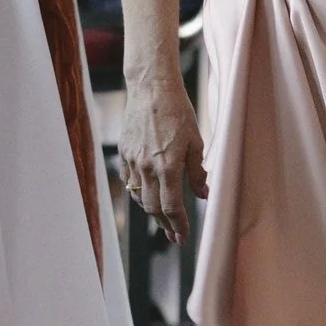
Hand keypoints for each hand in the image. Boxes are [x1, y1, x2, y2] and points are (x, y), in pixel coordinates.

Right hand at [121, 63, 207, 239]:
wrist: (151, 88)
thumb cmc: (178, 112)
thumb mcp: (196, 141)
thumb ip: (197, 172)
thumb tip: (203, 195)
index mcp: (167, 166)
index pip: (171, 206)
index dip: (178, 225)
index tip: (183, 237)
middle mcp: (146, 167)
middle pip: (153, 207)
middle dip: (165, 225)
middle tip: (175, 236)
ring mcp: (132, 161)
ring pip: (139, 197)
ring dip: (151, 212)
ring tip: (164, 221)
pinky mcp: (123, 153)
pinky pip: (130, 181)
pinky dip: (139, 193)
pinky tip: (147, 196)